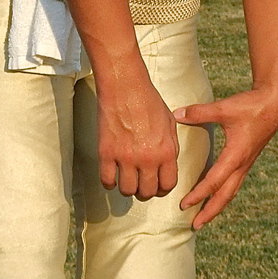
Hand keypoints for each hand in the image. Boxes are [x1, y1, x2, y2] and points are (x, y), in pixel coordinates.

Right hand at [97, 74, 179, 199]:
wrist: (125, 87)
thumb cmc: (148, 100)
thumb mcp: (170, 123)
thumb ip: (171, 146)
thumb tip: (168, 164)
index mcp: (165, 151)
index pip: (167, 185)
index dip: (163, 189)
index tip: (158, 187)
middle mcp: (147, 158)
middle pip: (147, 191)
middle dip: (145, 191)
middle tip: (141, 185)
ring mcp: (125, 157)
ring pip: (127, 190)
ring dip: (127, 188)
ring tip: (126, 180)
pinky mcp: (106, 153)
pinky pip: (107, 180)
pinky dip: (109, 182)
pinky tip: (111, 175)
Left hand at [175, 88, 277, 229]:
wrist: (276, 103)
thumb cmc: (251, 105)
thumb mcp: (224, 108)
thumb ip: (199, 112)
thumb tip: (176, 115)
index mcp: (236, 155)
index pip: (214, 181)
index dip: (198, 194)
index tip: (184, 205)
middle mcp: (242, 163)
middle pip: (225, 195)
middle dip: (210, 212)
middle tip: (194, 226)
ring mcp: (246, 163)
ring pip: (231, 191)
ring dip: (217, 206)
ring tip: (204, 218)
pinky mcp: (247, 159)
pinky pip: (234, 183)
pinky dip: (223, 193)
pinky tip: (215, 195)